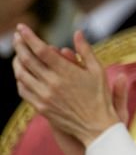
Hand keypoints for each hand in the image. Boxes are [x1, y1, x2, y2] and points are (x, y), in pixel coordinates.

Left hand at [12, 27, 119, 151]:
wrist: (96, 127)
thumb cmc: (100, 97)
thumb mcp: (98, 71)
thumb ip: (85, 51)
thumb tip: (77, 32)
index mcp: (67, 72)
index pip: (41, 50)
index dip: (29, 37)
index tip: (21, 27)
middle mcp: (52, 83)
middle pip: (27, 59)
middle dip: (19, 45)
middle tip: (17, 37)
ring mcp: (44, 96)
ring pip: (21, 74)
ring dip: (17, 61)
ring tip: (19, 54)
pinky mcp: (41, 107)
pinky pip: (23, 90)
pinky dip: (20, 79)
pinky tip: (22, 73)